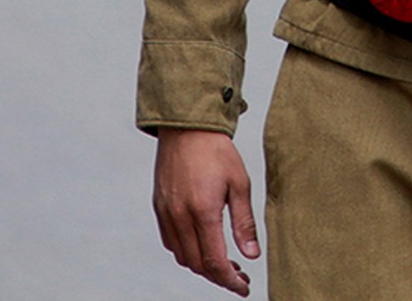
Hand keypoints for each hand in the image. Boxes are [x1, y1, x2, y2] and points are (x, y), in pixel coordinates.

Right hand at [153, 129, 260, 294]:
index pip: (214, 262)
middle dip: (218, 276)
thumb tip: (251, 254)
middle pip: (197, 265)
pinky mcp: (159, 207)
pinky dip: (186, 250)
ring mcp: (167, 213)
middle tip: (238, 274)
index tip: (243, 286)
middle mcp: (180, 216)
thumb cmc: (216, 150)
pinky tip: (202, 242)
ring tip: (223, 260)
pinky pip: (171, 241)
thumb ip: (244, 222)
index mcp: (203, 212)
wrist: (188, 127)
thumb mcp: (240, 183)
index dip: (229, 281)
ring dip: (202, 264)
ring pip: (182, 256)